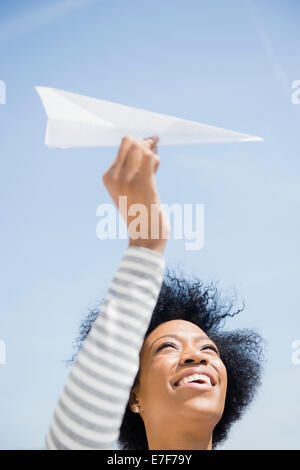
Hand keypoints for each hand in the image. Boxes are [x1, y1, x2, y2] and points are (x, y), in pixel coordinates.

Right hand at [102, 136, 169, 253]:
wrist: (145, 234)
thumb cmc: (140, 212)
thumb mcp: (128, 189)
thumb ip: (132, 168)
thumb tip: (148, 143)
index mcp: (108, 177)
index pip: (123, 146)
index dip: (137, 142)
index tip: (148, 147)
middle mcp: (115, 177)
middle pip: (131, 141)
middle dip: (145, 143)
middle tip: (154, 151)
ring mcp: (127, 180)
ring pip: (141, 148)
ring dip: (152, 153)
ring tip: (155, 165)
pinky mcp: (142, 183)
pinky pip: (151, 158)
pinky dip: (156, 160)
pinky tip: (156, 170)